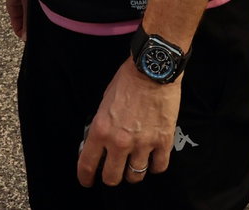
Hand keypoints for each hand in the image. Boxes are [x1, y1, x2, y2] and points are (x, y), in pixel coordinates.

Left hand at [77, 61, 181, 186]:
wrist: (152, 68)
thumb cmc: (127, 81)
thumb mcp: (104, 103)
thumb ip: (102, 127)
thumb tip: (100, 144)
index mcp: (101, 130)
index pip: (87, 164)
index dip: (85, 177)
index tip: (87, 181)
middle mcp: (120, 141)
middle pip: (112, 177)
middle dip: (111, 177)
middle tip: (114, 172)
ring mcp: (143, 143)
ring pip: (135, 176)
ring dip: (133, 173)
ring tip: (135, 164)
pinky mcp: (163, 140)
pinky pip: (159, 166)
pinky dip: (155, 166)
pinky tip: (153, 160)